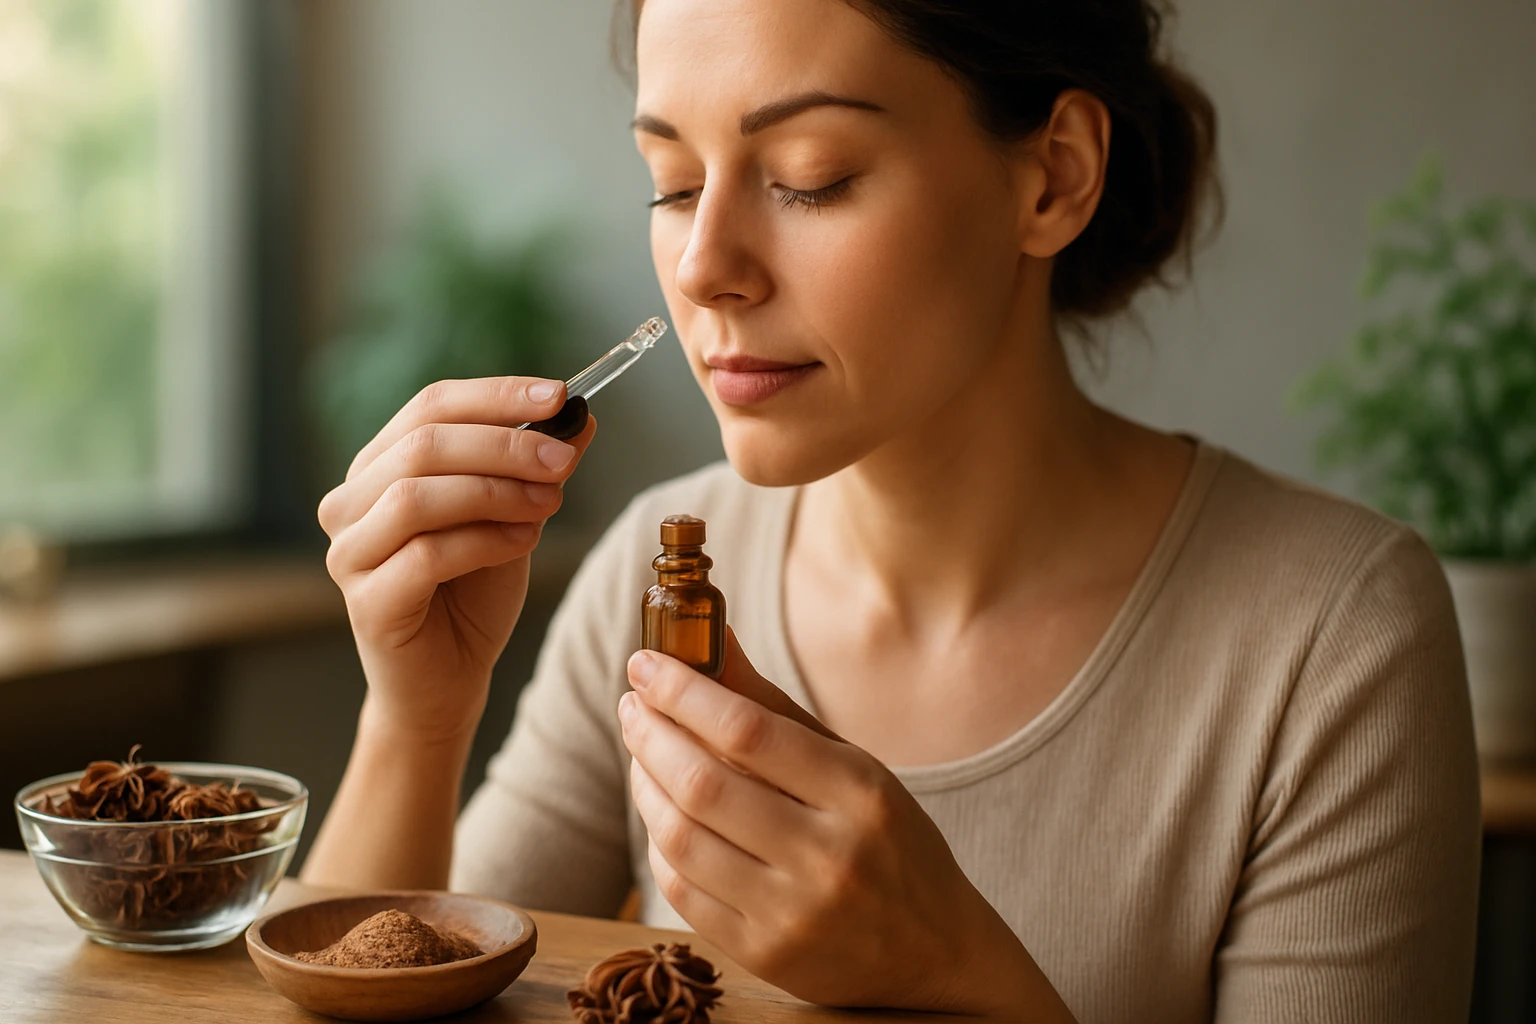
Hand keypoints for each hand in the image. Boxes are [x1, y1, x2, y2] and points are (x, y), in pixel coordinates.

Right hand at [318, 377, 595, 743]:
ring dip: (495, 491)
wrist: (449, 680)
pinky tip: (525, 542)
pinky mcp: (366, 602)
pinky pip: (426, 554)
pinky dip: (485, 540)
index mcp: (378, 466)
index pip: (431, 406)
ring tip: (551, 503)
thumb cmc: (473, 593)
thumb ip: (536, 466)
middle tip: (564, 460)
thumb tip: (580, 415)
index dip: (497, 396)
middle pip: (424, 445)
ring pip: (417, 495)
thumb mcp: (513, 515)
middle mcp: (349, 502)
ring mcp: (349, 553)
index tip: (560, 395)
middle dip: (505, 445)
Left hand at [619, 632, 1074, 1018]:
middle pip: (704, 783)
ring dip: (645, 785)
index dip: (683, 692)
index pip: (748, 730)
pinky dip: (659, 843)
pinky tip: (662, 813)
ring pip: (682, 837)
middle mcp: (828, 856)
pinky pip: (682, 890)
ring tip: (642, 754)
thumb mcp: (853, 766)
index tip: (646, 664)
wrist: (934, 952)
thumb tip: (712, 638)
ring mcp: (793, 913)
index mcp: (860, 794)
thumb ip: (774, 707)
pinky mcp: (764, 955)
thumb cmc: (888, 841)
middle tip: (632, 705)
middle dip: (651, 734)